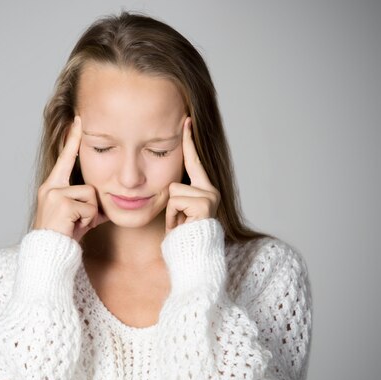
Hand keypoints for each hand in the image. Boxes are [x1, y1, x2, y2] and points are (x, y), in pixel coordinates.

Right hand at [34, 116, 109, 240]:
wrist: (47, 254)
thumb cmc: (62, 237)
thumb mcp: (77, 218)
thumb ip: (89, 206)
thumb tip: (105, 205)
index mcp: (52, 187)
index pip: (66, 158)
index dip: (73, 139)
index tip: (79, 118)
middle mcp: (51, 187)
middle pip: (89, 186)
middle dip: (90, 209)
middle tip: (76, 224)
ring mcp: (55, 194)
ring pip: (91, 197)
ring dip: (89, 216)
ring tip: (74, 226)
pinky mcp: (62, 203)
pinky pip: (89, 208)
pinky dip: (87, 221)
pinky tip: (73, 228)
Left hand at [165, 116, 220, 232]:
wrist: (194, 257)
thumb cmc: (184, 239)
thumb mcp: (179, 213)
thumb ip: (177, 197)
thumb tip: (169, 187)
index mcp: (205, 190)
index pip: (194, 161)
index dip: (189, 141)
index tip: (186, 119)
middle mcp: (211, 190)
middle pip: (174, 182)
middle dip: (171, 205)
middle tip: (181, 223)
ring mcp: (210, 196)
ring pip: (172, 191)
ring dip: (171, 212)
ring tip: (182, 226)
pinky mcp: (204, 203)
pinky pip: (175, 201)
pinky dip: (173, 217)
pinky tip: (183, 227)